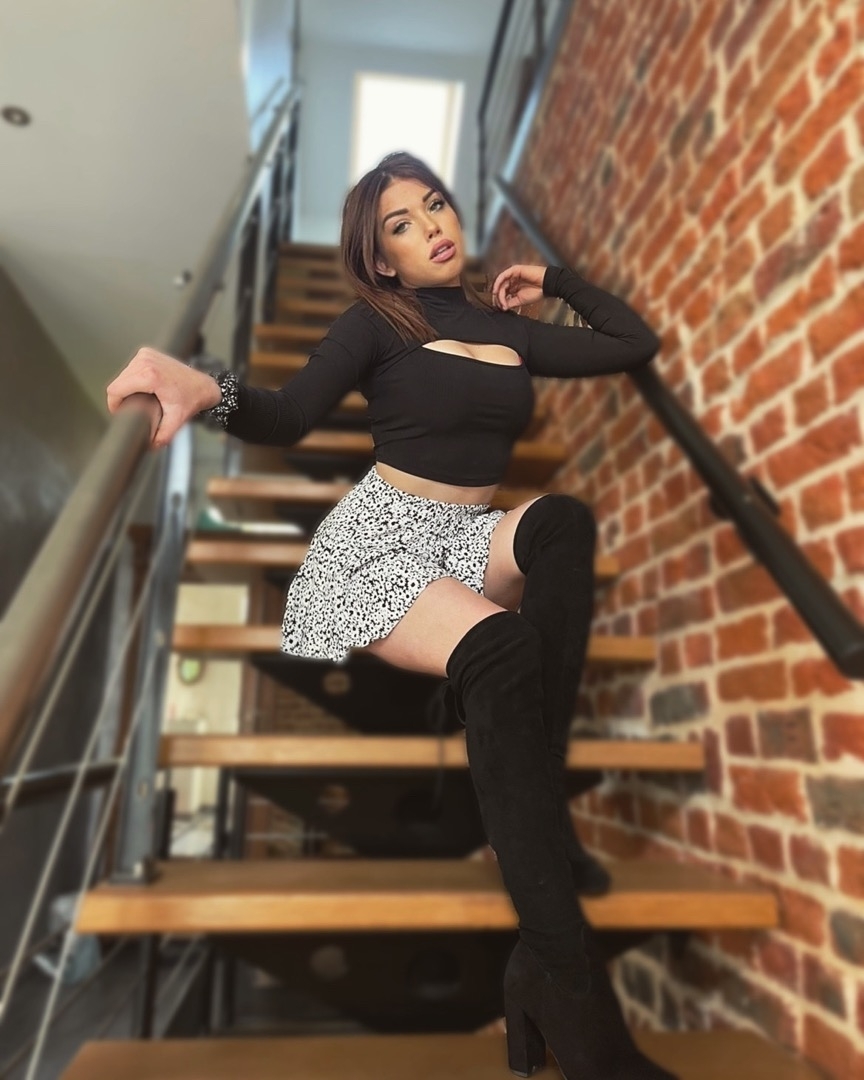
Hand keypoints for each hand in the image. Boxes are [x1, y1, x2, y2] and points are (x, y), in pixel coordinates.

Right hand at [106, 347, 221, 449]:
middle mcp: (145, 361)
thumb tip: (149, 446)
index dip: (113, 404)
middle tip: (132, 408)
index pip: (115, 390)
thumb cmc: (192, 399)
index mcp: (149, 375)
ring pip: (122, 375)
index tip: (120, 412)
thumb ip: (162, 436)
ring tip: (139, 398)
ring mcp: (146, 355)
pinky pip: (130, 368)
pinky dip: (133, 379)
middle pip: (118, 383)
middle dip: (121, 397)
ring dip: (126, 388)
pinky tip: (143, 387)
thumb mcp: (176, 420)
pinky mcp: (147, 353)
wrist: (204, 386)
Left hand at [491, 264, 546, 310]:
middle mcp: (514, 281)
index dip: (501, 300)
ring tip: (497, 297)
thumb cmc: (538, 292)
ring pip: (501, 282)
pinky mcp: (515, 270)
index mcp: (515, 287)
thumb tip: (502, 306)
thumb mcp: (520, 300)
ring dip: (498, 290)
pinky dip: (498, 282)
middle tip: (500, 304)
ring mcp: (514, 275)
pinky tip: (497, 289)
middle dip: (499, 297)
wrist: (546, 286)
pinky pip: (503, 275)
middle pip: (501, 288)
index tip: (502, 307)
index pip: (503, 293)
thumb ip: (510, 302)